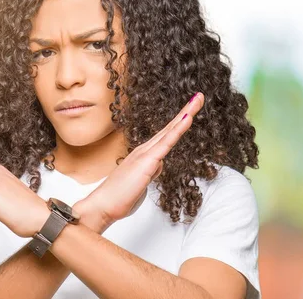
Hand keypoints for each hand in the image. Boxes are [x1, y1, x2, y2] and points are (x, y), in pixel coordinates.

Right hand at [73, 92, 204, 232]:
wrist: (103, 205)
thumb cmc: (119, 197)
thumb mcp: (141, 182)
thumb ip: (151, 172)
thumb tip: (158, 165)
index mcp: (144, 154)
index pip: (167, 135)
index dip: (179, 122)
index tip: (190, 110)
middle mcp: (145, 149)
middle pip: (171, 127)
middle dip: (187, 110)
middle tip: (200, 97)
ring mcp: (146, 153)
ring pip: (171, 130)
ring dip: (186, 113)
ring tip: (198, 99)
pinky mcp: (148, 161)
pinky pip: (167, 142)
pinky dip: (178, 129)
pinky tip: (187, 118)